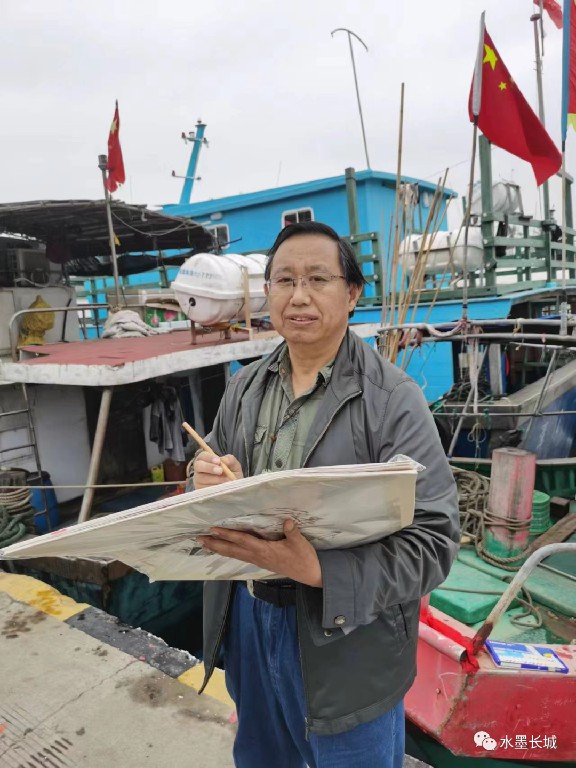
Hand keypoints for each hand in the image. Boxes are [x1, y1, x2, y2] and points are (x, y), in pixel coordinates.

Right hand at [192, 452, 242, 489]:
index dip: (209, 457)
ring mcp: (198, 481)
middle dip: (209, 467)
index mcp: (206, 460)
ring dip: (215, 480)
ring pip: (202, 479)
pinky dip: (214, 489)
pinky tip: (222, 488)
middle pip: (198, 466)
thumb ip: (230, 460)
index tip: (218, 461)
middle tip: (220, 471)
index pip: (203, 455)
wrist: (233, 489)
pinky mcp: (200, 491)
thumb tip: (224, 460)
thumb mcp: (234, 466)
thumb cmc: (231, 474)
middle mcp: (199, 469)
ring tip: (226, 481)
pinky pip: (204, 489)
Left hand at [198, 519, 322, 587]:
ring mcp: (258, 560)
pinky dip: (230, 551)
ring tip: (206, 543)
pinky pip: (240, 556)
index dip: (228, 535)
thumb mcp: (300, 543)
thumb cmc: (304, 558)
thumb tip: (286, 521)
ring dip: (219, 548)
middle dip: (215, 544)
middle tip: (199, 538)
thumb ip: (292, 531)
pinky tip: (225, 549)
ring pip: (234, 554)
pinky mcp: (261, 562)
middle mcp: (257, 556)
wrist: (310, 574)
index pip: (242, 541)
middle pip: (232, 550)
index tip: (214, 529)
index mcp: (264, 551)